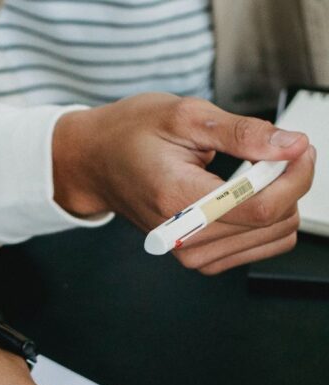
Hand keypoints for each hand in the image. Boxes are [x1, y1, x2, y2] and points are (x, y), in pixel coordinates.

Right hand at [52, 93, 315, 274]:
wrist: (95, 162)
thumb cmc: (130, 136)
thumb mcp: (186, 116)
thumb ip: (243, 133)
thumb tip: (291, 145)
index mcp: (178, 199)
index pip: (260, 207)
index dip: (295, 175)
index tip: (299, 148)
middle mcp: (182, 236)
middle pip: (271, 224)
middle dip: (289, 183)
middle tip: (275, 153)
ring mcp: (188, 251)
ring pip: (270, 239)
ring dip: (279, 203)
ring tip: (256, 174)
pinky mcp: (194, 256)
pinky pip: (254, 249)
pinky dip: (265, 222)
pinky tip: (248, 197)